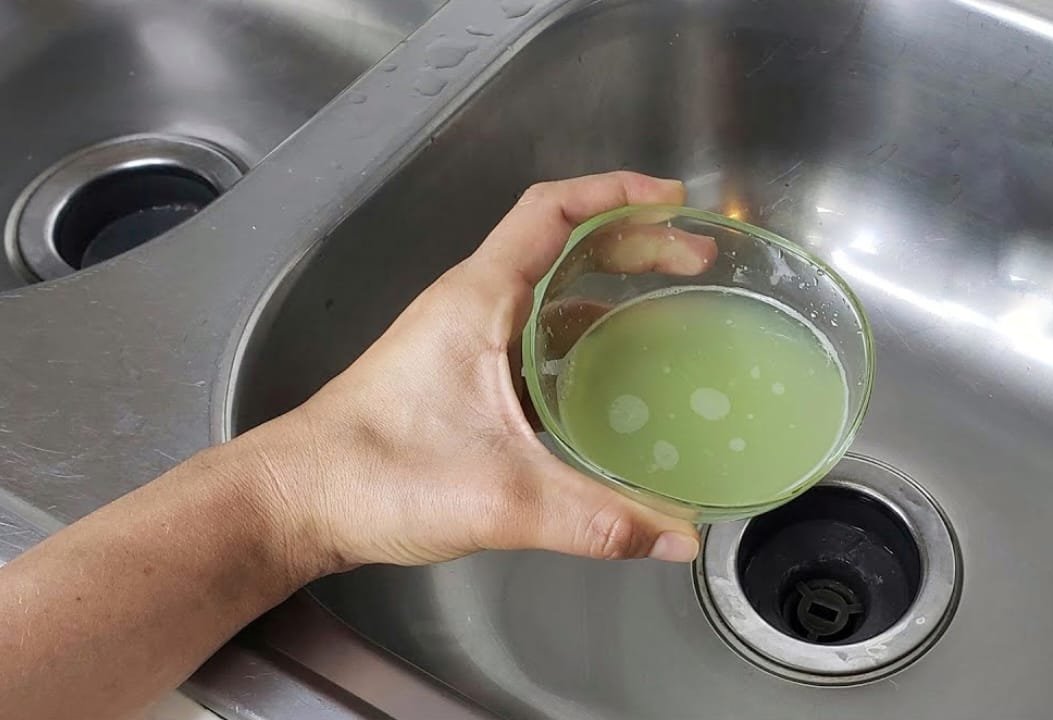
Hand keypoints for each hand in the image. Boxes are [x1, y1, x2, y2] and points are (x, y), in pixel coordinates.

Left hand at [245, 172, 714, 574]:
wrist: (294, 502)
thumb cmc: (375, 477)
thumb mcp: (500, 498)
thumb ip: (595, 519)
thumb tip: (677, 539)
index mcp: (479, 300)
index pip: (553, 212)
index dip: (617, 193)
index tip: (673, 201)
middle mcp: (472, 306)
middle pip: (561, 244)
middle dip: (631, 241)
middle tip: (693, 258)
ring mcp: (463, 340)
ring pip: (547, 291)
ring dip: (607, 288)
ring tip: (667, 306)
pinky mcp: (459, 377)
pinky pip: (533, 335)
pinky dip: (579, 336)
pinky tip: (611, 374)